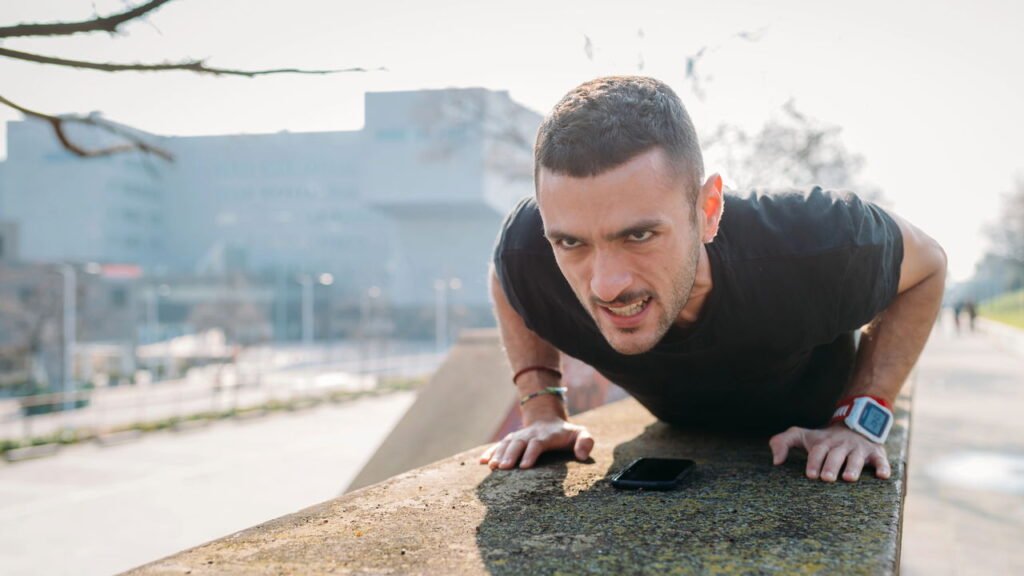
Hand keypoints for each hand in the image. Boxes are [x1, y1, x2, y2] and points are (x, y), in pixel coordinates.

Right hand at [478, 418, 593, 469]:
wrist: (548, 421)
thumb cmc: (567, 434)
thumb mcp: (581, 434)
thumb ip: (586, 442)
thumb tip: (582, 455)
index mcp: (546, 435)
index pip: (537, 443)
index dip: (530, 453)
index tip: (524, 467)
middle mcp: (529, 435)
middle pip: (518, 443)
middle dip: (510, 455)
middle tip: (503, 468)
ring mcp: (518, 437)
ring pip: (506, 444)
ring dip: (498, 454)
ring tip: (492, 467)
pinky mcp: (511, 441)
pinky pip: (498, 445)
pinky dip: (490, 452)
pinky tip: (482, 462)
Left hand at [769, 424, 890, 481]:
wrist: (854, 424)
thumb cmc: (822, 439)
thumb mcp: (801, 436)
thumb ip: (782, 442)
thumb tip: (775, 462)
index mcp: (824, 442)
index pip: (818, 451)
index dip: (814, 461)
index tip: (810, 475)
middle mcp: (841, 445)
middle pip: (836, 454)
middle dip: (831, 465)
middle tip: (826, 478)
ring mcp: (859, 449)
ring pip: (857, 458)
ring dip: (853, 467)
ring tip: (849, 478)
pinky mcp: (876, 453)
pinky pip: (881, 460)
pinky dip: (883, 467)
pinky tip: (883, 476)